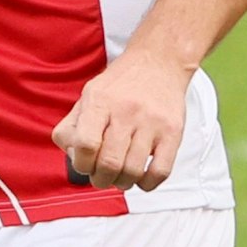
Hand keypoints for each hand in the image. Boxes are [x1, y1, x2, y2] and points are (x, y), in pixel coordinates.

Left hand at [51, 50, 191, 191]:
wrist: (159, 62)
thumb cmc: (121, 84)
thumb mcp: (89, 94)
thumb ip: (73, 125)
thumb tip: (73, 156)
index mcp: (100, 100)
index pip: (86, 144)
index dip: (81, 164)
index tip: (84, 165)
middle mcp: (126, 110)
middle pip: (109, 163)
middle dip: (101, 180)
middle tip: (101, 177)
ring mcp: (151, 122)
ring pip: (134, 171)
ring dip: (122, 182)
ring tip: (120, 176)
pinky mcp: (173, 132)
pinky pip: (160, 171)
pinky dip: (147, 183)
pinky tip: (140, 177)